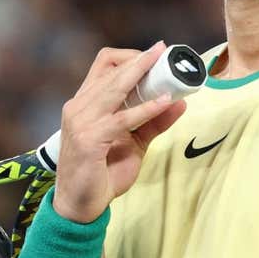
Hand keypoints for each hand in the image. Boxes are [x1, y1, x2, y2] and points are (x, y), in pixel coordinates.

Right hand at [54, 42, 187, 221]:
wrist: (79, 207)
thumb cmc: (101, 174)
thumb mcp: (133, 143)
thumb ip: (153, 122)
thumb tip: (179, 102)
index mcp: (85, 103)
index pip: (103, 65)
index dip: (128, 56)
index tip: (154, 55)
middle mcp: (79, 107)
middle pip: (110, 70)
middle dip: (140, 60)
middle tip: (163, 51)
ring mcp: (81, 122)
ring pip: (114, 88)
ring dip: (142, 75)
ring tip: (166, 69)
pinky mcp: (89, 139)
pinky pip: (122, 119)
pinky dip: (146, 109)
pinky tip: (163, 102)